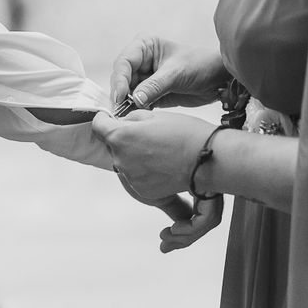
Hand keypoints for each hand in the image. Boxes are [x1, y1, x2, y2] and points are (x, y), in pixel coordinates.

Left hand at [94, 110, 222, 250]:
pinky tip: (162, 163)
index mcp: (120, 137)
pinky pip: (136, 176)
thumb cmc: (186, 134)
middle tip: (145, 134)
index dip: (105, 120)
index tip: (109, 119)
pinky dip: (145, 171)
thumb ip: (131, 119)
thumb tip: (123, 122)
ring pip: (124, 161)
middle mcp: (121, 159)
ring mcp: (131, 178)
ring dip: (134, 155)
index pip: (98, 126)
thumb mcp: (154, 116)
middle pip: (112, 145)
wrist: (209, 160)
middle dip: (123, 139)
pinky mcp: (143, 191)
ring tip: (158, 149)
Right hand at [110, 35, 230, 107]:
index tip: (120, 96)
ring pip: (125, 92)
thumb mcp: (176, 74)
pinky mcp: (148, 93)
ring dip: (126, 104)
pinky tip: (135, 117)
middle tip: (120, 110)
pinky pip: (135, 102)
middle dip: (120, 94)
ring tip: (126, 116)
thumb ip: (154, 86)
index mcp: (144, 46)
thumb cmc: (201, 65)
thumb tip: (134, 99)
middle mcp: (140, 61)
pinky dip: (134, 110)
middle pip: (120, 78)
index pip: (124, 62)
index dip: (119, 80)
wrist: (219, 79)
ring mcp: (143, 78)